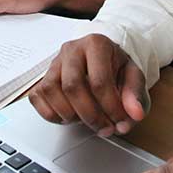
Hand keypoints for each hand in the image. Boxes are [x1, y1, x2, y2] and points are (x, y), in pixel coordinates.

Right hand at [29, 34, 147, 136]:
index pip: (99, 80)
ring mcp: (53, 63)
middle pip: (72, 86)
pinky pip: (37, 97)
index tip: (119, 122)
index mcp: (96, 44)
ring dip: (69, 115)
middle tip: (104, 128)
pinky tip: (69, 117)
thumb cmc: (116, 68)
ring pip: (50, 90)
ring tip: (87, 120)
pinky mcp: (42, 77)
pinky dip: (51, 114)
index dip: (110, 107)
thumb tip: (134, 114)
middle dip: (90, 115)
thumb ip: (135, 95)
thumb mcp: (134, 77)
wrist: (104, 61)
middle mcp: (71, 50)